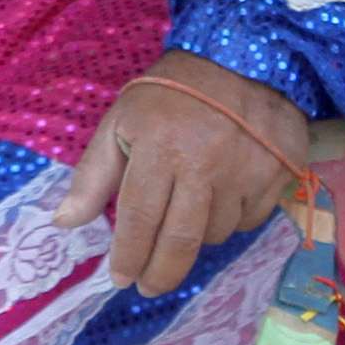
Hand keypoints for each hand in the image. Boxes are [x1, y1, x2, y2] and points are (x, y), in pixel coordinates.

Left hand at [52, 51, 312, 298]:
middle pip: (181, 240)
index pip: (140, 219)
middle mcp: (205, 163)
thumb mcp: (120, 123)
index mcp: (159, 148)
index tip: (121, 279)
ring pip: (217, 232)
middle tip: (148, 287)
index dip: (129, 256)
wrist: (238, 57)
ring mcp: (247, 169)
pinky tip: (221, 197)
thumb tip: (64, 223)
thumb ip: (92, 176)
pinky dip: (233, 219)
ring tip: (186, 212)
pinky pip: (251, 219)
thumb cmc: (168, 94)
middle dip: (160, 272)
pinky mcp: (280, 171)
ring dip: (197, 236)